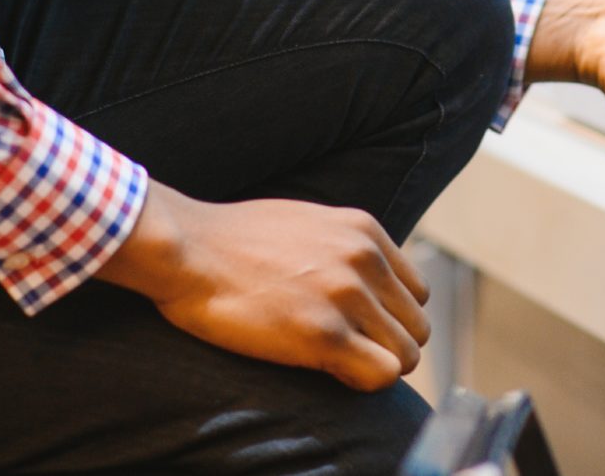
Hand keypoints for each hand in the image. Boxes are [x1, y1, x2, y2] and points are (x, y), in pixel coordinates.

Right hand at [97, 184, 428, 391]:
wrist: (187, 250)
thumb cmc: (233, 242)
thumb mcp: (307, 223)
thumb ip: (344, 248)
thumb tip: (366, 283)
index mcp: (364, 230)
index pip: (416, 293)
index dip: (389, 318)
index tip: (358, 328)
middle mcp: (364, 259)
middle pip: (417, 327)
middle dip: (387, 346)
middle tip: (346, 352)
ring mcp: (346, 296)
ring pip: (408, 354)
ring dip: (376, 366)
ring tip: (335, 361)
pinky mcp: (324, 334)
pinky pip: (383, 375)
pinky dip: (362, 382)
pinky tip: (328, 370)